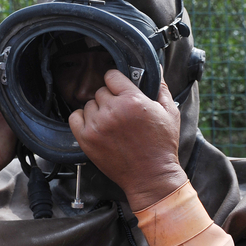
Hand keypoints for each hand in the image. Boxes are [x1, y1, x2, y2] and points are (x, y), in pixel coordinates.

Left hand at [68, 69, 187, 210]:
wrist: (151, 176)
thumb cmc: (162, 147)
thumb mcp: (170, 113)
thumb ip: (161, 87)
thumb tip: (157, 69)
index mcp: (133, 100)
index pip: (112, 76)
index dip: (117, 82)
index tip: (119, 88)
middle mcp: (112, 111)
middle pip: (100, 91)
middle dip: (110, 99)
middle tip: (120, 111)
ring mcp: (97, 125)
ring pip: (89, 104)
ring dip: (98, 110)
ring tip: (111, 122)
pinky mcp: (87, 139)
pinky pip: (74, 118)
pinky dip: (82, 119)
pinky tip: (95, 125)